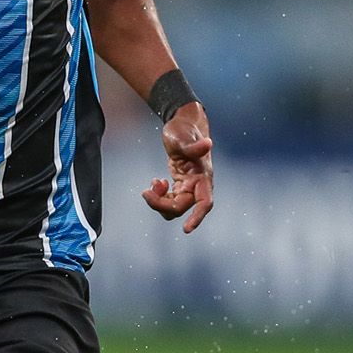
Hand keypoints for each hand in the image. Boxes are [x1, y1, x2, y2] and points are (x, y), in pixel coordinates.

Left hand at [143, 101, 213, 232]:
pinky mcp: (181, 183)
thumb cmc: (183, 128)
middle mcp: (198, 184)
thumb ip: (193, 145)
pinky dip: (159, 195)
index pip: (204, 202)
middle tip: (145, 192)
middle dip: (162, 204)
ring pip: (175, 206)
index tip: (186, 229)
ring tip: (151, 185)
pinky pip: (170, 199)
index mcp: (203, 175)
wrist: (182, 122)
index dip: (197, 217)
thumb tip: (208, 144)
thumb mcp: (183, 136)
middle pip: (181, 206)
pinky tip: (155, 182)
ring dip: (159, 201)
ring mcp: (189, 185)